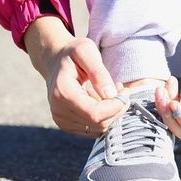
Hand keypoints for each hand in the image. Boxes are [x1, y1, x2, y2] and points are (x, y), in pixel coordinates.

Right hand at [25, 17, 127, 137]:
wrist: (55, 61)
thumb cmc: (72, 54)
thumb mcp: (86, 52)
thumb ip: (99, 73)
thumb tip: (111, 95)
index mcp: (62, 92)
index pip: (95, 113)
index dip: (116, 106)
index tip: (125, 91)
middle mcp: (59, 111)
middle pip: (99, 123)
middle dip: (117, 108)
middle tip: (121, 89)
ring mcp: (61, 121)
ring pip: (99, 128)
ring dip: (111, 112)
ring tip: (108, 92)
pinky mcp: (66, 125)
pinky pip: (94, 129)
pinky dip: (103, 117)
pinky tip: (99, 100)